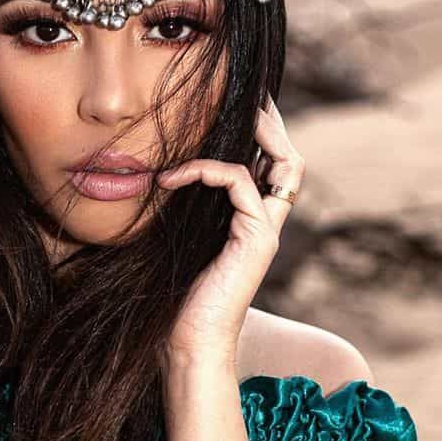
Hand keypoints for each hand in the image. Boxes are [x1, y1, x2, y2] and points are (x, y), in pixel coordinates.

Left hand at [156, 96, 303, 370]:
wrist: (187, 347)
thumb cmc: (172, 305)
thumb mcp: (173, 244)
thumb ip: (179, 213)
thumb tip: (152, 178)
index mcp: (249, 227)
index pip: (268, 170)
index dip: (260, 136)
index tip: (234, 108)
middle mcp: (265, 226)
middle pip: (289, 160)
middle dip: (271, 123)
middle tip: (249, 93)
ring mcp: (266, 232)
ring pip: (284, 164)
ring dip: (255, 131)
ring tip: (225, 112)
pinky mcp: (256, 238)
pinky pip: (238, 181)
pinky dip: (204, 170)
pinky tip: (172, 178)